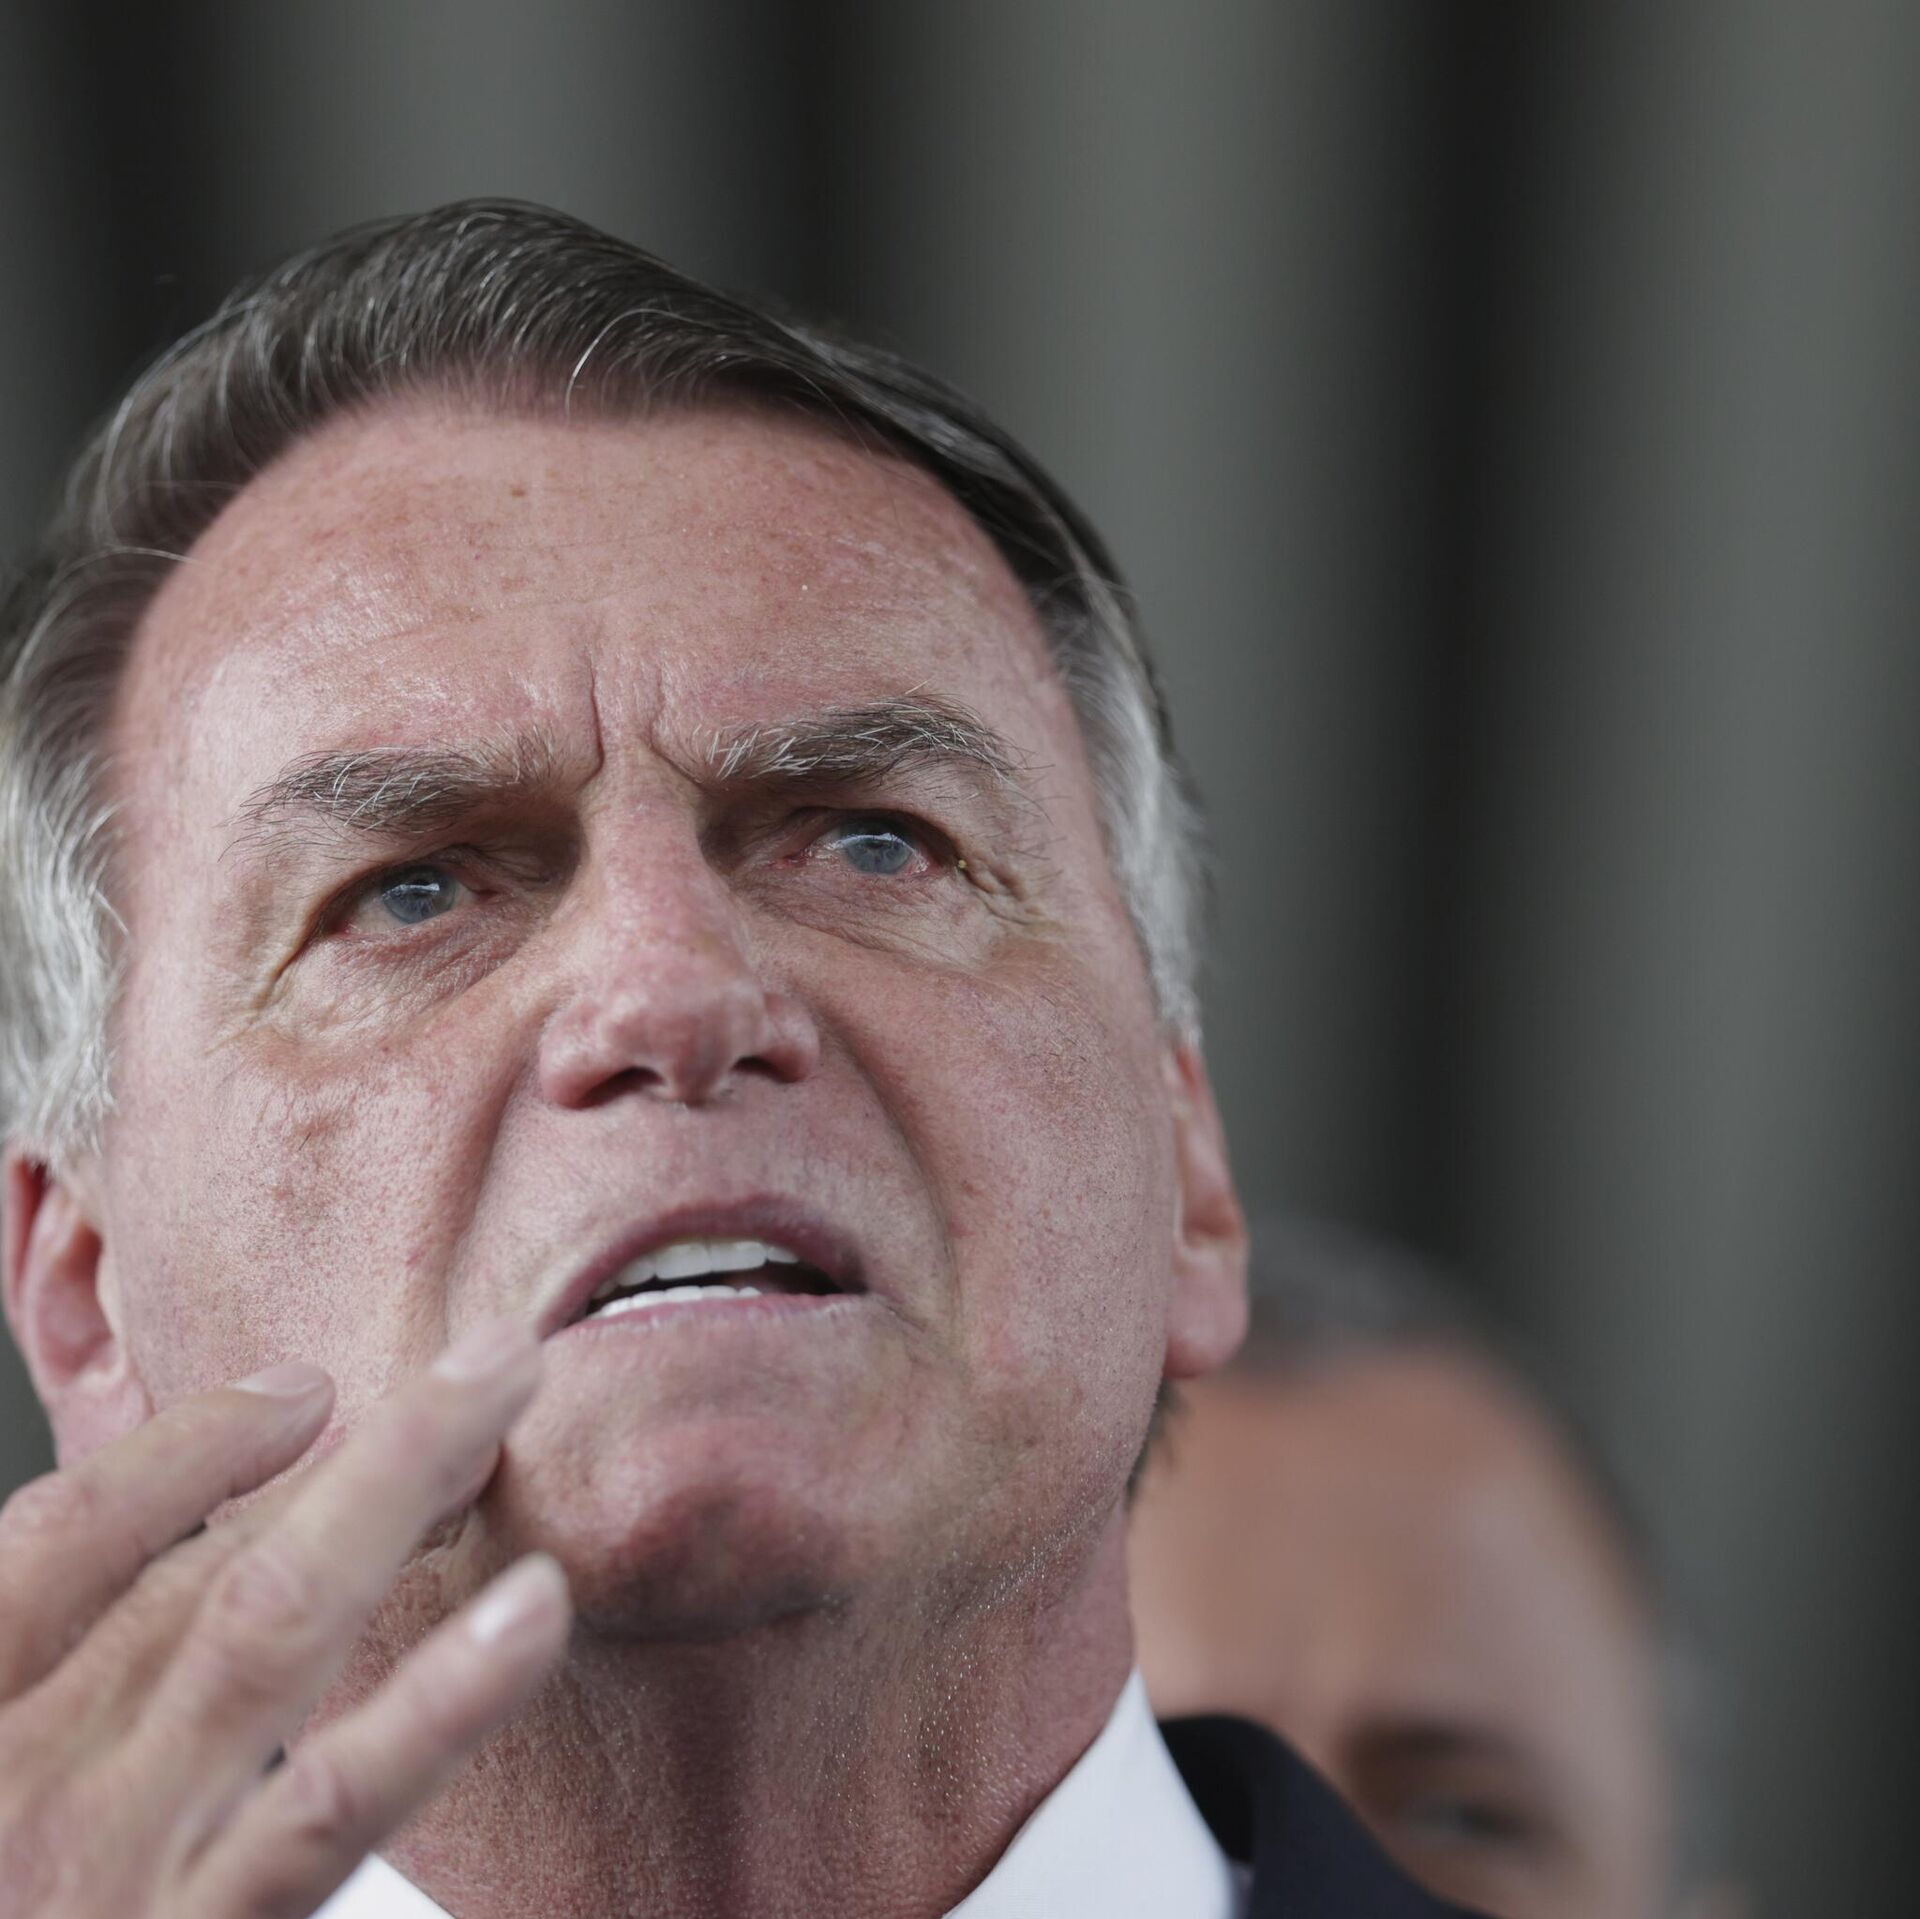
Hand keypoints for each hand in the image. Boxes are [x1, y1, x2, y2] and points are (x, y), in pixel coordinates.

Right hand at [0, 1317, 569, 1916]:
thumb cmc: (9, 1880)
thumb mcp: (5, 1781)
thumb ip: (58, 1680)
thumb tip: (168, 1568)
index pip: (52, 1550)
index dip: (181, 1454)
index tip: (300, 1388)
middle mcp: (24, 1789)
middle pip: (209, 1573)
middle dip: (365, 1456)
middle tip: (496, 1358)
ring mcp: (111, 1874)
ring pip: (268, 1639)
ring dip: (398, 1503)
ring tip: (515, 1407)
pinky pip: (326, 1816)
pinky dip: (434, 1703)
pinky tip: (529, 1616)